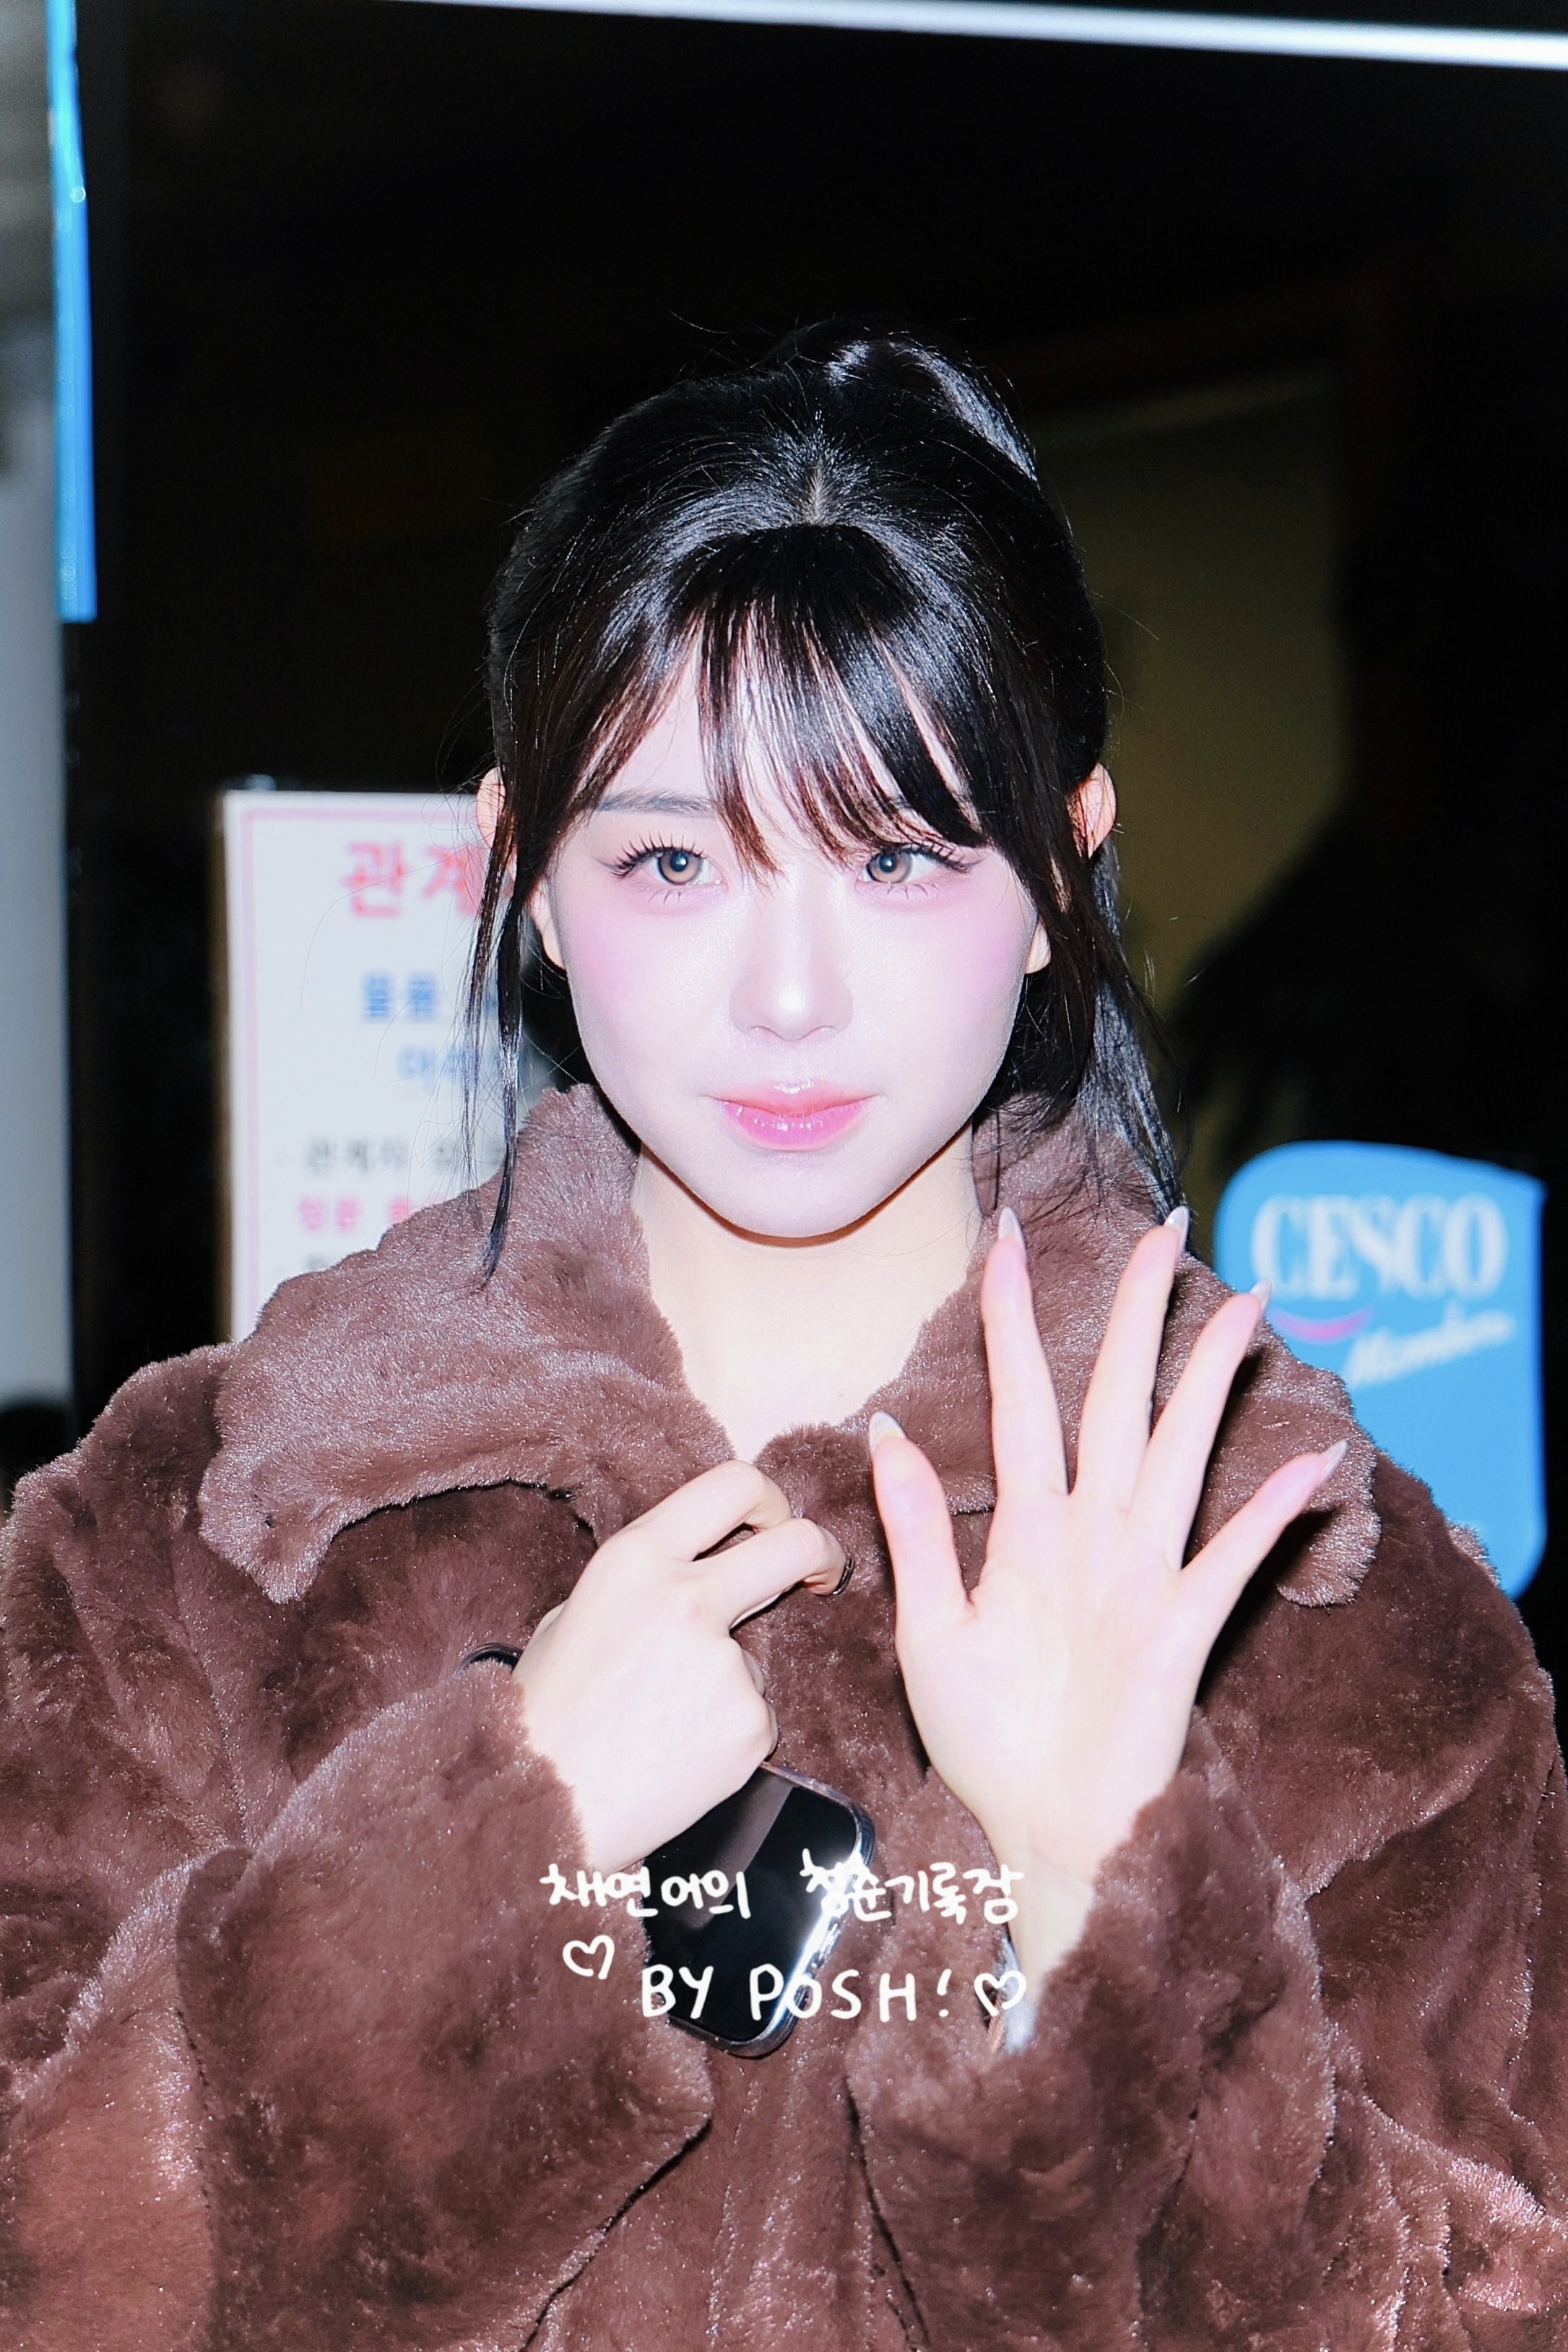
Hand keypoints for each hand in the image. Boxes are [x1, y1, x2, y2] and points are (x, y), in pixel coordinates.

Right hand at [512, 1461, 844, 1872]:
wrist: (543, 1809)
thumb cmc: (550, 1714)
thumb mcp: (575, 1613)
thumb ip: (645, 1579)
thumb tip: (700, 1561)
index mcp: (635, 1558)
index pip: (735, 1484)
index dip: (773, 1500)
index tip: (780, 1525)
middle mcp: (684, 1597)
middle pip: (796, 1542)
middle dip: (822, 1553)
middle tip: (821, 1575)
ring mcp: (722, 1662)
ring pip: (759, 1651)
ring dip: (730, 1680)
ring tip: (667, 1720)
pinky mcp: (749, 1722)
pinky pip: (756, 1712)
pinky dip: (728, 1731)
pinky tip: (679, 1752)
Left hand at [869, 1208, 1344, 1988]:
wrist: (1039, 1835)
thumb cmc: (988, 1741)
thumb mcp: (929, 1627)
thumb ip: (917, 1526)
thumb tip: (885, 1427)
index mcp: (1028, 1528)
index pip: (1022, 1397)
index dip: (1012, 1317)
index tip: (1008, 1236)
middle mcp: (1093, 1534)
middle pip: (1118, 1399)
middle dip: (1138, 1315)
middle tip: (1164, 1229)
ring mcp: (1144, 1575)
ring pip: (1180, 1452)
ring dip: (1210, 1380)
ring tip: (1245, 1305)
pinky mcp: (1182, 1630)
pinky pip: (1232, 1559)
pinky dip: (1272, 1514)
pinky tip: (1315, 1461)